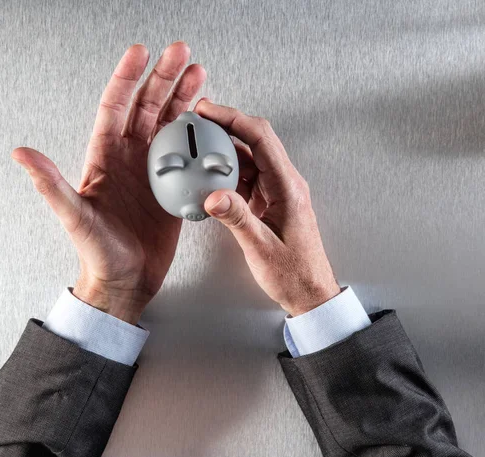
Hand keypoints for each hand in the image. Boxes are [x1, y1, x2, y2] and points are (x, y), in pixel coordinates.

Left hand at [12, 42, 205, 323]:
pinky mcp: (172, 187)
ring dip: (183, 98)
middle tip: (180, 53)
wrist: (125, 280)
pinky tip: (206, 119)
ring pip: (169, 125)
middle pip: (147, 107)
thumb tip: (21, 153)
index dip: (126, 79)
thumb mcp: (73, 218)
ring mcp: (152, 171)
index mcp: (105, 160)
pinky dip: (197, 133)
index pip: (115, 108)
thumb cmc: (98, 254)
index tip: (139, 53)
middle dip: (163, 78)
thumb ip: (51, 185)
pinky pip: (187, 153)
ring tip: (198, 74)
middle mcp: (128, 160)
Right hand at [194, 100, 339, 315]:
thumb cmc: (294, 274)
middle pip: (255, 141)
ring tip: (198, 148)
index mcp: (288, 188)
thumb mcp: (261, 248)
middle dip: (226, 127)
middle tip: (198, 122)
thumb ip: (237, 219)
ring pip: (249, 159)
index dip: (234, 119)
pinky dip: (227, 174)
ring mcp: (277, 192)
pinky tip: (210, 179)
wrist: (309, 293)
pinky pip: (247, 178)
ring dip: (224, 152)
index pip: (261, 139)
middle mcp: (285, 184)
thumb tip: (214, 195)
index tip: (209, 111)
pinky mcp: (269, 202)